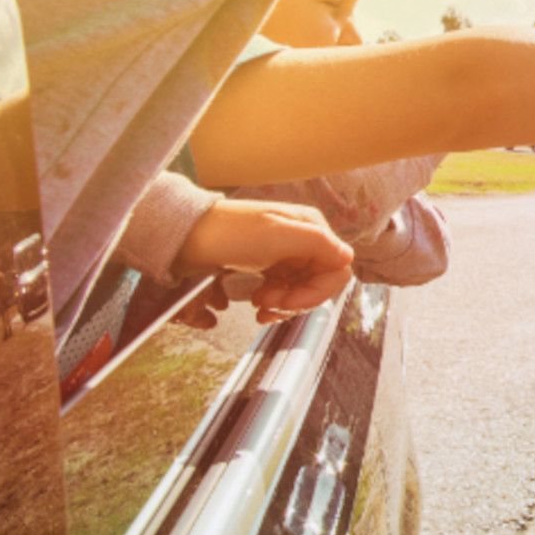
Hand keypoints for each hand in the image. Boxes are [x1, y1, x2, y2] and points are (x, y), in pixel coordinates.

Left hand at [174, 198, 354, 324]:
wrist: (186, 236)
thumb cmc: (229, 233)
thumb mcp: (277, 235)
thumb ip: (318, 244)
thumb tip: (348, 257)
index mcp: (310, 228)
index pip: (337, 270)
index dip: (317, 292)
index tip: (290, 303)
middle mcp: (301, 241)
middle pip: (319, 283)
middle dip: (297, 300)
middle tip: (267, 303)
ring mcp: (284, 255)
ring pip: (301, 290)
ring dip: (283, 304)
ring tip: (258, 304)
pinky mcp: (267, 266)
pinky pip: (282, 291)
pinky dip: (272, 303)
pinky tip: (256, 305)